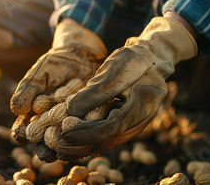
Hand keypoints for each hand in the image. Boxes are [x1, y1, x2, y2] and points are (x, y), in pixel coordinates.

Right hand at [10, 20, 106, 147]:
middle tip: (49, 141)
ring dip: (69, 139)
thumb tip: (17, 110)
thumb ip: (26, 92)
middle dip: (48, 143)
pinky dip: (89, 124)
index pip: (23, 132)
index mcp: (34, 120)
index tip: (26, 134)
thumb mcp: (37, 76)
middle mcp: (53, 128)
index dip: (23, 135)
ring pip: (69, 140)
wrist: (80, 55)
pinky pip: (91, 126)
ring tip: (68, 133)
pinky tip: (88, 120)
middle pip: (46, 143)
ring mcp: (73, 126)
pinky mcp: (93, 121)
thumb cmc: (53, 67)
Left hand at [55, 17, 197, 160]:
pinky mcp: (128, 124)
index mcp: (144, 104)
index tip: (64, 134)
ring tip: (61, 150)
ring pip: (108, 142)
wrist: (152, 60)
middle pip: (110, 140)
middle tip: (57, 148)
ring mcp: (136, 124)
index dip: (87, 133)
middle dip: (82, 145)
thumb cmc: (133, 60)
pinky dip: (90, 141)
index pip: (112, 127)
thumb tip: (71, 111)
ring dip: (84, 147)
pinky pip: (108, 136)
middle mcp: (142, 120)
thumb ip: (94, 91)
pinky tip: (73, 144)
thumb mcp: (114, 70)